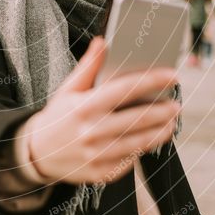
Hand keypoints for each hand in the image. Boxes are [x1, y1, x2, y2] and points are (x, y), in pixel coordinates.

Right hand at [20, 37, 180, 184]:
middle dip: (162, 111)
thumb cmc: (58, 116)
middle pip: (138, 119)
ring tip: (171, 122)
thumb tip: (102, 41)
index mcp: (84, 106)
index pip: (125, 89)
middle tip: (176, 104)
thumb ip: (88, 66)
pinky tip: (151, 139)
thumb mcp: (68, 89)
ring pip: (139, 142)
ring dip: (160, 132)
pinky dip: (143, 149)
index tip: (172, 75)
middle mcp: (91, 131)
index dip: (152, 80)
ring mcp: (97, 155)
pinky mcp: (101, 173)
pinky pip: (129, 160)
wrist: (37, 154)